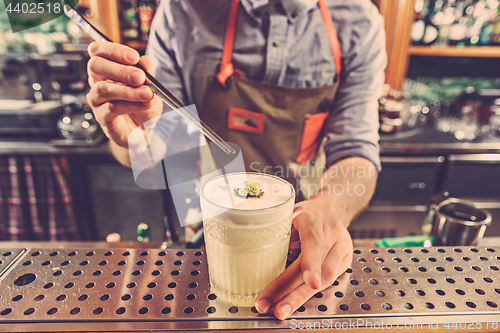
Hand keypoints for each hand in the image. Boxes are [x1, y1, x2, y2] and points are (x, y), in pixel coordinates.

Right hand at [86, 41, 162, 146]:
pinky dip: (131, 105)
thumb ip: (148, 72)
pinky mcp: (102, 117)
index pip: (98, 51)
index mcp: (107, 68)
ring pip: (104, 89)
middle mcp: (98, 81)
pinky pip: (112, 108)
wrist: (144, 130)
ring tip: (146, 93)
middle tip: (140, 77)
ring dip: (128, 90)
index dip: (113, 50)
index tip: (134, 56)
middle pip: (95, 66)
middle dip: (120, 70)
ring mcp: (97, 100)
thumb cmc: (143, 105)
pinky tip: (144, 104)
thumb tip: (146, 60)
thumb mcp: (151, 86)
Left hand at [255, 195, 352, 319]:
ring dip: (300, 297)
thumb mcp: (289, 213)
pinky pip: (328, 282)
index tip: (311, 282)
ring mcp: (342, 249)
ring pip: (325, 279)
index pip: (315, 243)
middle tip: (275, 307)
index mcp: (316, 220)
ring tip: (281, 309)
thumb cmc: (305, 213)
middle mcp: (333, 235)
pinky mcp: (344, 262)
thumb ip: (278, 231)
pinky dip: (309, 294)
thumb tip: (255, 255)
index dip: (312, 264)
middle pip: (317, 267)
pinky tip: (293, 302)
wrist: (331, 208)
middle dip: (294, 291)